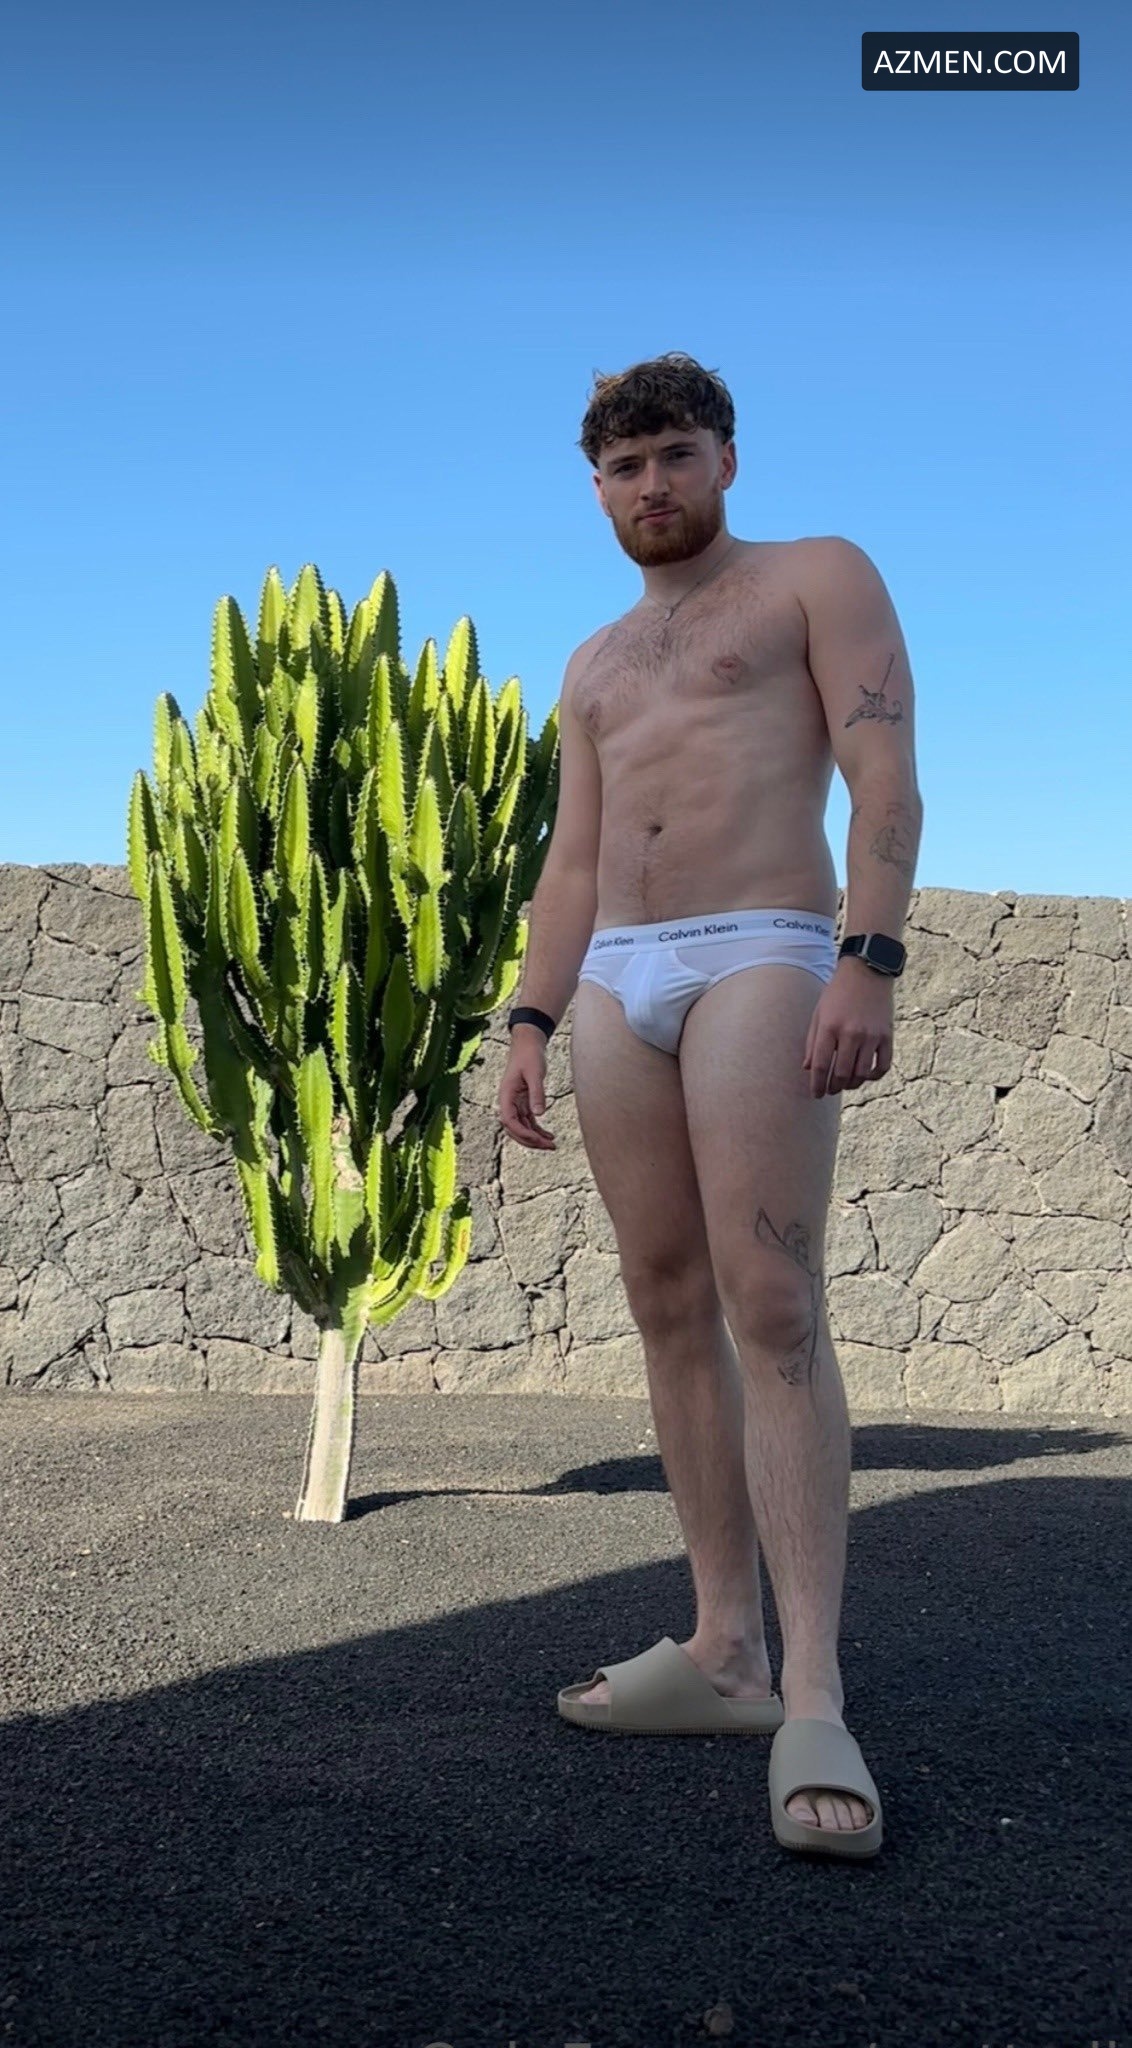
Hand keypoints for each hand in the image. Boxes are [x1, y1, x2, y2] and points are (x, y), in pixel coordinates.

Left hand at [803, 960, 894, 1097]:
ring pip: (861, 1074)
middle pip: (841, 1074)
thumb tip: (808, 1069)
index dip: (816, 1085)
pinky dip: (874, 1076)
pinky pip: (882, 1066)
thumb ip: (811, 1042)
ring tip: (845, 1084)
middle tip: (830, 1090)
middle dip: (833, 1088)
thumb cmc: (837, 993)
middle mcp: (850, 1034)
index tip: (816, 1094)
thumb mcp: (818, 1014)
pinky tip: (866, 1075)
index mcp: (829, 1027)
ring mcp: (871, 1036)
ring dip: (852, 1084)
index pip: (820, 1066)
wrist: (867, 972)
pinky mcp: (886, 1036)